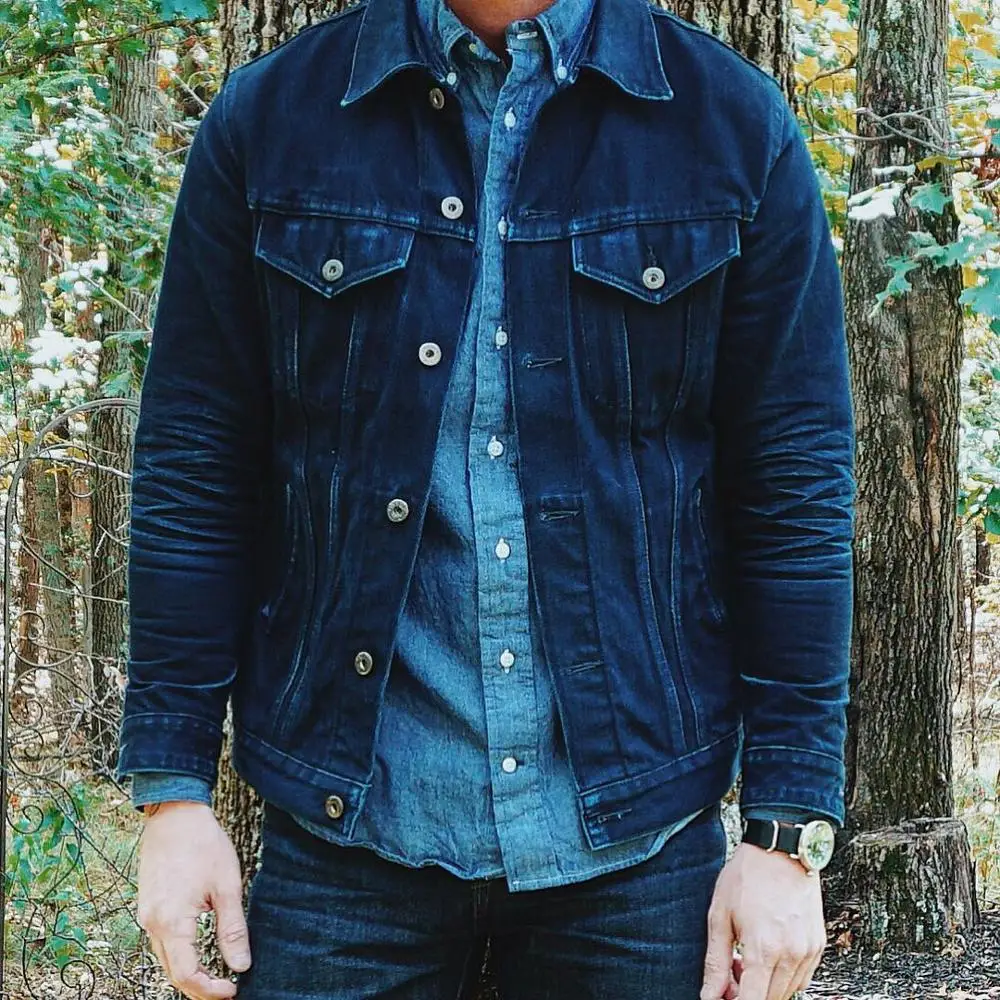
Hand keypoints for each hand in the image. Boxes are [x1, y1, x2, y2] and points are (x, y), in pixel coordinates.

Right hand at [137, 801, 250, 998]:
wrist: (174, 814)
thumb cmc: (203, 844)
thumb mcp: (226, 887)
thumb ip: (232, 929)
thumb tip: (241, 965)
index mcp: (171, 922)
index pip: (187, 975)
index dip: (209, 990)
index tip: (233, 991)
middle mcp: (152, 924)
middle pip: (172, 973)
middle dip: (199, 988)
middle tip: (227, 989)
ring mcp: (145, 916)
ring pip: (165, 960)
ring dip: (188, 972)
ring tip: (216, 976)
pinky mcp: (147, 906)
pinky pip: (161, 942)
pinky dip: (179, 954)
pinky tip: (198, 951)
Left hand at [700, 842, 825, 999]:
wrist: (781, 849)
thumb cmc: (748, 875)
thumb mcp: (720, 916)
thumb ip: (716, 962)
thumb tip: (710, 995)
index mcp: (763, 949)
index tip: (724, 996)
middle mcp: (791, 955)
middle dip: (748, 994)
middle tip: (731, 973)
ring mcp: (808, 952)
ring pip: (787, 992)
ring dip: (766, 988)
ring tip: (747, 959)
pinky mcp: (818, 945)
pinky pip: (802, 978)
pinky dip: (783, 977)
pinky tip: (767, 955)